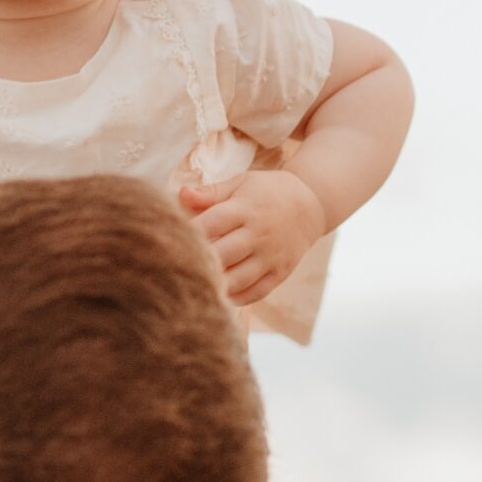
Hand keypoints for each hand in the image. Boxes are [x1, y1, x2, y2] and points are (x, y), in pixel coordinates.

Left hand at [178, 171, 327, 306]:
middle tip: (176, 268)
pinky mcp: (280, 273)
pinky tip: (219, 294)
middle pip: (223, 254)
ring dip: (215, 284)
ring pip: (238, 278)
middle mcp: (259, 234)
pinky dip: (236, 297)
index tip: (171, 240)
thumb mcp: (240, 183)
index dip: (190, 233)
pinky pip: (256, 292)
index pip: (212, 223)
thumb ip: (210, 192)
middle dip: (199, 262)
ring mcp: (271, 256)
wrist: (310, 205)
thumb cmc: (266, 192)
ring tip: (195, 285)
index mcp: (246, 208)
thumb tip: (179, 194)